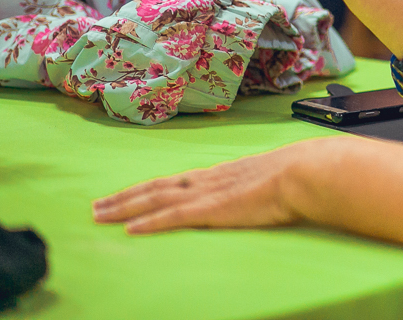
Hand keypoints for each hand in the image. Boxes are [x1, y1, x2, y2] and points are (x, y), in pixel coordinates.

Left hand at [93, 141, 314, 233]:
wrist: (304, 174)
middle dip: (125, 197)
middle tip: (97, 206)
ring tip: (100, 215)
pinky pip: (173, 216)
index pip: (176, 182)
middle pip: (157, 188)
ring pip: (156, 199)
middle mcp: (208, 180)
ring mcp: (208, 193)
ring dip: (125, 207)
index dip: (149, 188)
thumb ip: (258, 188)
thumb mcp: (271, 179)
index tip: (127, 194)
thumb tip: (263, 194)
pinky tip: (130, 229)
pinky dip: (149, 222)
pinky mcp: (212, 209)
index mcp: (222, 174)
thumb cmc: (297, 176)